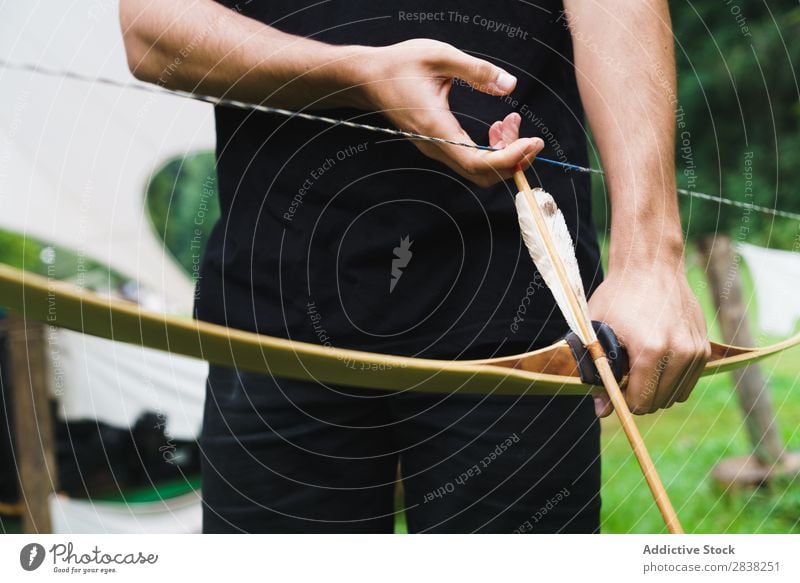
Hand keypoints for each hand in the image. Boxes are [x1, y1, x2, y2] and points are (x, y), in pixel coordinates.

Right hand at [358, 39, 542, 186]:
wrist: (368, 78)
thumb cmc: (400, 65)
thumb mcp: (440, 56)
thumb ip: (476, 70)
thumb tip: (509, 84)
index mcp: (436, 128)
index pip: (478, 161)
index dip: (509, 159)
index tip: (532, 142)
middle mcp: (436, 146)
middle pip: (481, 174)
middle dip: (513, 160)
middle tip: (530, 135)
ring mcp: (436, 149)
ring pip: (477, 169)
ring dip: (503, 153)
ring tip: (510, 122)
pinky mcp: (438, 146)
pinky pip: (470, 159)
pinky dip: (491, 149)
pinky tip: (497, 127)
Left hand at [588, 263, 710, 416]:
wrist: (651, 266)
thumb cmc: (618, 297)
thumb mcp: (597, 331)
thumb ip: (597, 372)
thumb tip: (601, 411)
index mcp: (651, 350)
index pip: (640, 402)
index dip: (622, 402)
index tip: (612, 390)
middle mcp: (680, 353)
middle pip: (658, 403)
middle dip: (638, 397)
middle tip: (623, 376)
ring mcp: (696, 351)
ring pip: (676, 396)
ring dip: (656, 391)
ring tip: (638, 367)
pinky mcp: (704, 348)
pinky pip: (688, 382)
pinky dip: (672, 381)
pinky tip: (656, 362)